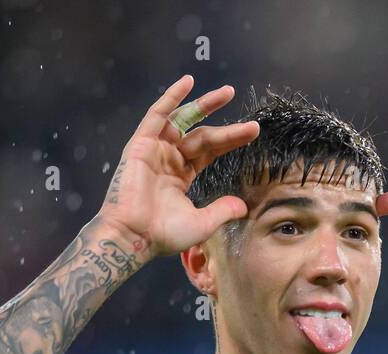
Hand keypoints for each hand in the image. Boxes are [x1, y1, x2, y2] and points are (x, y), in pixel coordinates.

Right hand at [93, 75, 259, 258]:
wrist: (134, 237)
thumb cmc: (162, 235)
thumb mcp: (201, 224)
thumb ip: (222, 211)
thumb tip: (244, 207)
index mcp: (181, 176)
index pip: (211, 152)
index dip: (231, 141)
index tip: (253, 132)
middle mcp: (169, 160)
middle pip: (202, 136)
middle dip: (226, 127)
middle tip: (251, 121)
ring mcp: (155, 150)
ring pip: (183, 120)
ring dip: (204, 105)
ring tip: (228, 93)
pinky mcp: (141, 144)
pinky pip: (157, 115)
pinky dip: (171, 98)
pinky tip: (188, 83)